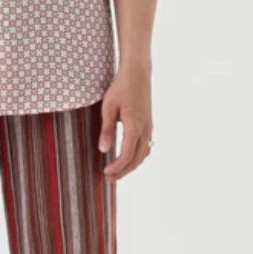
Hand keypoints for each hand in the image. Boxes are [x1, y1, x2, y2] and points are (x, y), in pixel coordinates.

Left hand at [97, 66, 153, 180]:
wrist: (137, 75)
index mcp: (134, 126)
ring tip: (117, 172)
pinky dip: (137, 158)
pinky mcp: (149, 126)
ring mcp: (149, 128)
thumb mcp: (108, 107)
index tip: (106, 172)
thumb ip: (106, 130)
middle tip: (108, 178)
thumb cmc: (120, 89)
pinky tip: (128, 159)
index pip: (127, 154)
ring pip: (143, 155)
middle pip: (136, 159)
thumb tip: (103, 150)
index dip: (117, 166)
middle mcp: (145, 130)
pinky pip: (146, 147)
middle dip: (123, 171)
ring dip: (131, 166)